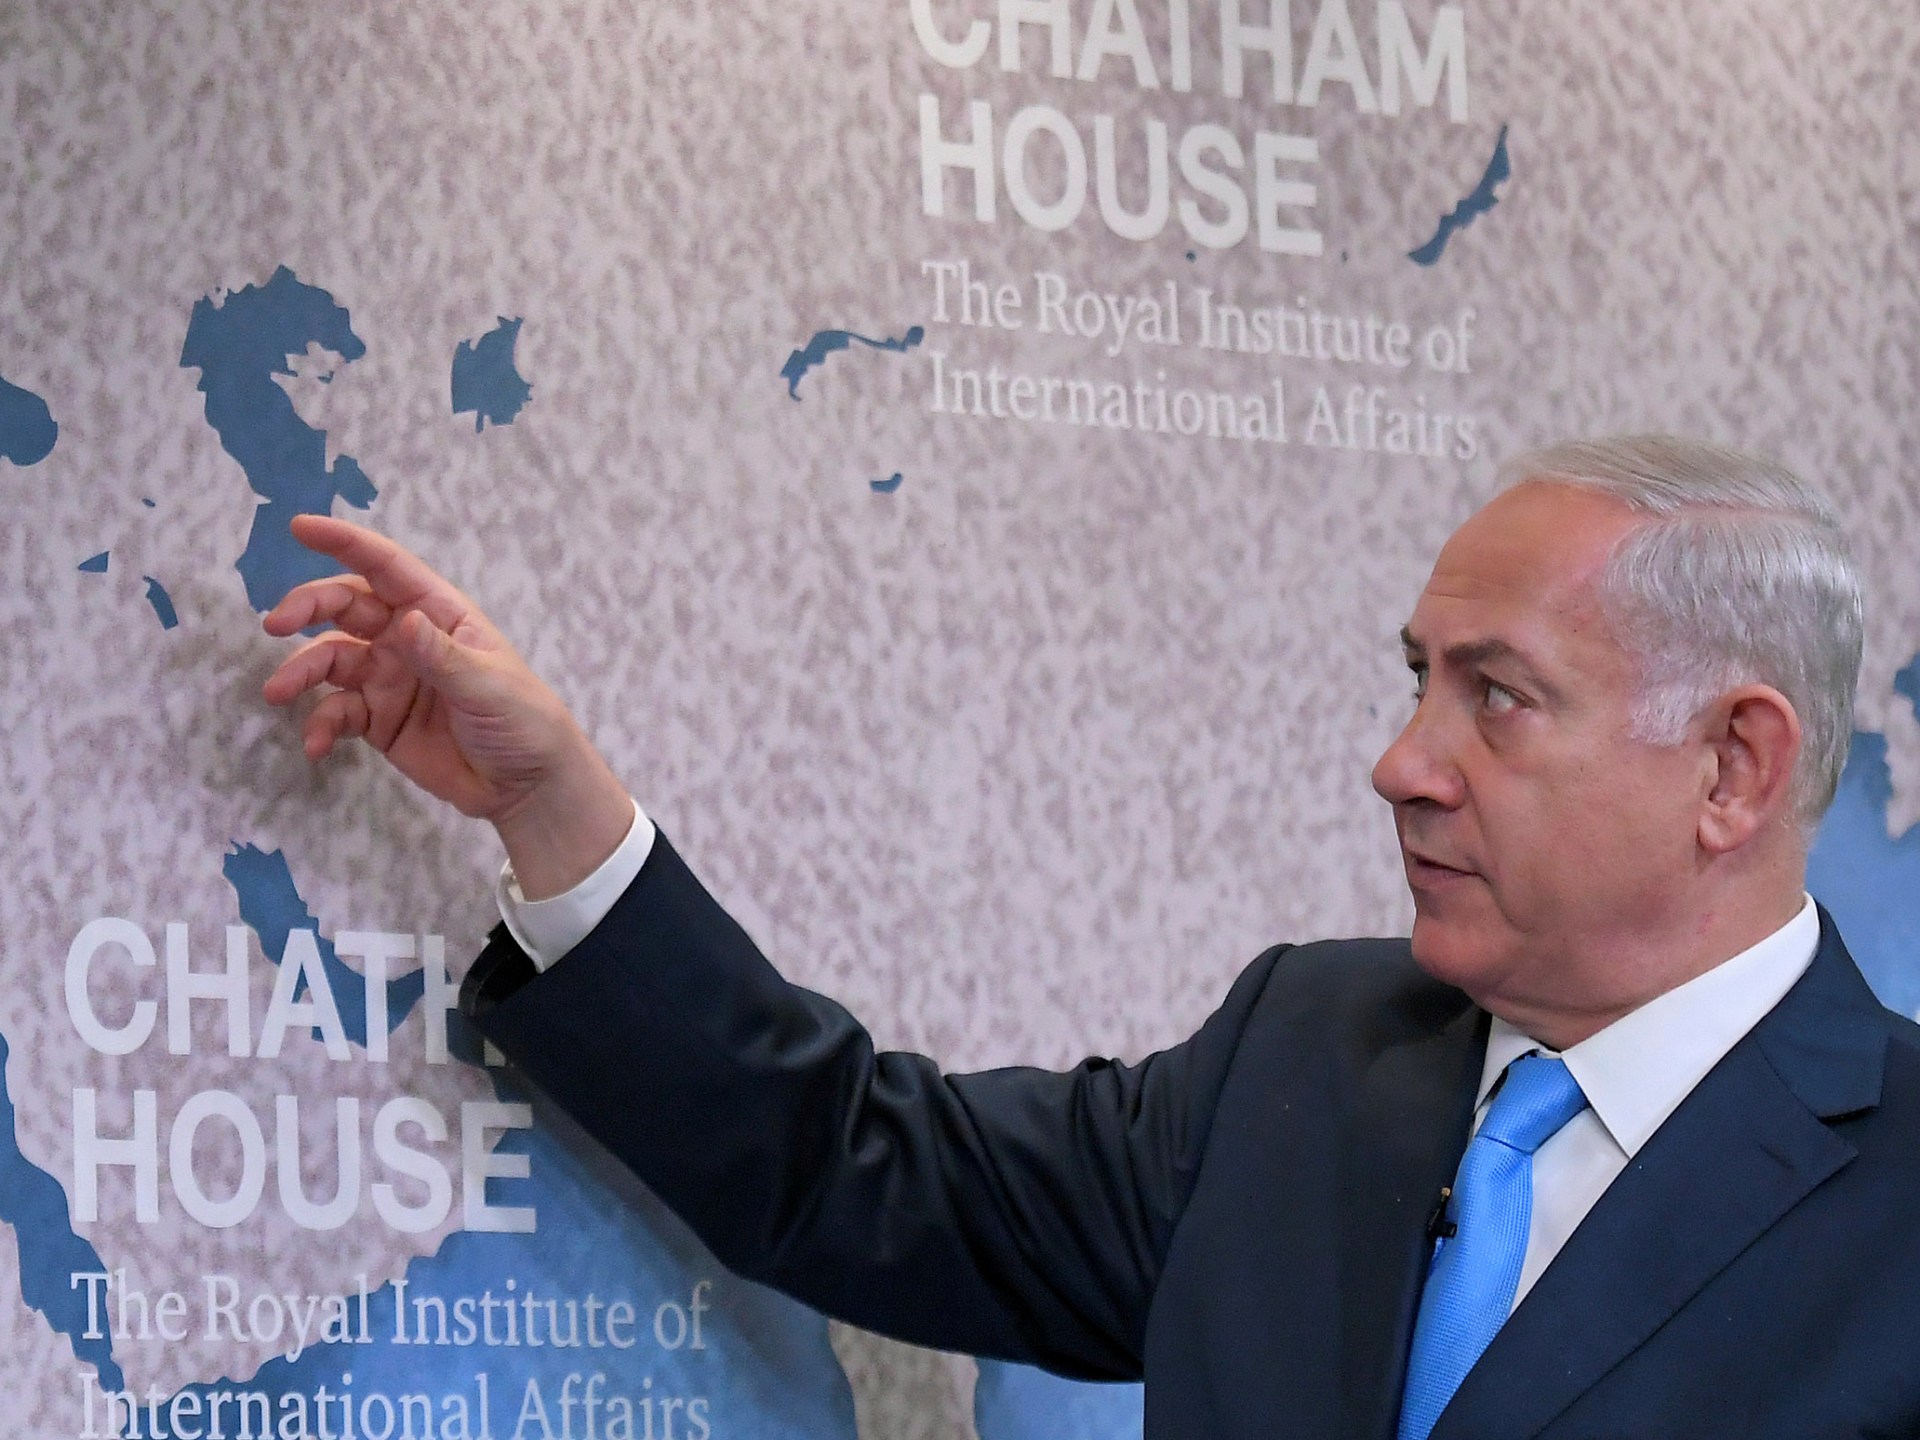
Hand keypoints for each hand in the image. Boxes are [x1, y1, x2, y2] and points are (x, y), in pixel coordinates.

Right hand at [261, 515, 633, 896]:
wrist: (525, 786)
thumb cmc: (523, 720)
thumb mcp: (488, 686)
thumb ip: (442, 657)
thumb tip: (406, 622)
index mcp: (440, 614)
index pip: (387, 568)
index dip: (346, 543)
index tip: (301, 527)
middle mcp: (408, 638)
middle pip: (346, 607)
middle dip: (307, 608)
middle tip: (275, 624)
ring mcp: (390, 678)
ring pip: (330, 659)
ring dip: (301, 671)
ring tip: (278, 692)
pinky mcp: (378, 719)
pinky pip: (336, 712)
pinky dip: (319, 724)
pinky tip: (315, 746)